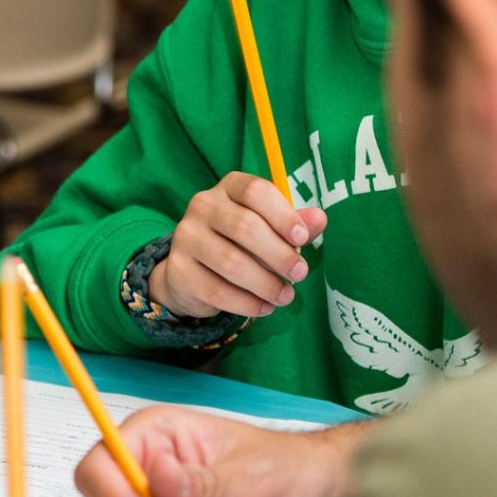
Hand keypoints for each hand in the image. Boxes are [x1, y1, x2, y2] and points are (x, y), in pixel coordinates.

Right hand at [150, 173, 326, 320]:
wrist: (193, 271)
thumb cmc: (241, 244)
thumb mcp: (270, 229)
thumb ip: (295, 225)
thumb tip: (319, 219)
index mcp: (229, 188)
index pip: (255, 191)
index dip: (282, 214)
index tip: (302, 238)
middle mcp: (202, 205)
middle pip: (244, 226)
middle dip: (278, 254)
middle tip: (300, 274)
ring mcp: (185, 236)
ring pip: (231, 262)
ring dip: (265, 284)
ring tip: (285, 296)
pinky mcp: (177, 269)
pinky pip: (216, 290)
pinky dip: (246, 303)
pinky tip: (264, 308)